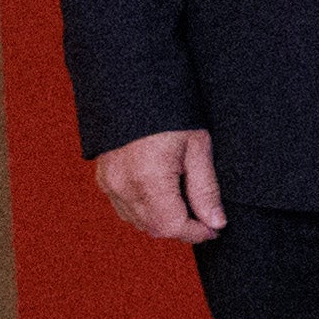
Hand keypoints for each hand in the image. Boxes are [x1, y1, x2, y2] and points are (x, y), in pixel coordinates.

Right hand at [93, 126, 226, 244]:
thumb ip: (205, 189)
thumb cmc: (170, 113)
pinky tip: (163, 196)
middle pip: (154, 228)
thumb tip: (216, 222)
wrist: (133, 86)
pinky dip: (144, 210)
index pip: (172, 226)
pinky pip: (123, 207)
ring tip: (186, 205)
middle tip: (205, 219)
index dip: (196, 233)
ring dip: (162, 221)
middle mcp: (123, 186)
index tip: (214, 229)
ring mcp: (109, 183)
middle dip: (181, 229)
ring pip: (137, 221)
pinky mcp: (103, 178)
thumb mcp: (197, 148)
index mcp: (148, 179)